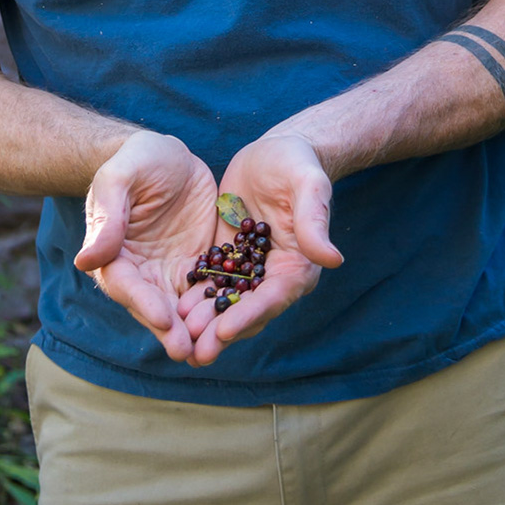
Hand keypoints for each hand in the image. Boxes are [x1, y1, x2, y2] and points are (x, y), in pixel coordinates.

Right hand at [75, 130, 219, 362]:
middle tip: (187, 351)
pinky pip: (210, 288)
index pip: (126, 285)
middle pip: (154, 306)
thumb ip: (108, 216)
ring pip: (182, 307)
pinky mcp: (200, 264)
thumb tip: (86, 260)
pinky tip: (237, 322)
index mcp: (114, 254)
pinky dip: (220, 307)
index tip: (162, 319)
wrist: (169, 154)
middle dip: (170, 330)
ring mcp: (172, 271)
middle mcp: (142, 271)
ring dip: (195, 329)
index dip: (143, 303)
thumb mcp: (120, 178)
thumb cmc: (136, 160)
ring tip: (211, 349)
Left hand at [178, 131, 342, 366]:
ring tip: (179, 336)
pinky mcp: (229, 256)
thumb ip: (314, 222)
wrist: (277, 151)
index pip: (272, 297)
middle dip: (221, 331)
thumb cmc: (297, 164)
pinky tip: (172, 309)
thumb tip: (332, 259)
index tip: (224, 332)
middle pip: (248, 309)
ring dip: (205, 321)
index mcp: (298, 265)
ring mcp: (250, 268)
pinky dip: (195, 297)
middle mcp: (274, 274)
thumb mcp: (307, 186)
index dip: (248, 315)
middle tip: (195, 353)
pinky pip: (211, 281)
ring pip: (226, 302)